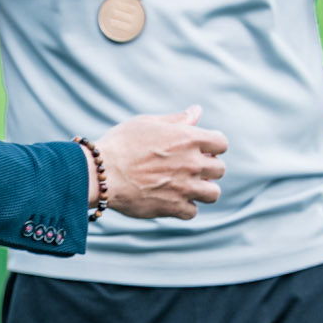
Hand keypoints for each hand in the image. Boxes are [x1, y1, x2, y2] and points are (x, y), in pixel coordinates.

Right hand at [94, 105, 226, 220]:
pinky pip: (193, 211)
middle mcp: (192, 163)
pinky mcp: (174, 207)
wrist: (101, 172)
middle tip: (190, 168)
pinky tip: (171, 200)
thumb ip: (177, 119)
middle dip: (209, 168)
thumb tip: (197, 110)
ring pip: (213, 193)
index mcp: (188, 139)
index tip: (202, 150)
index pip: (222, 143)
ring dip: (203, 190)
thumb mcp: (149, 123)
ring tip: (186, 187)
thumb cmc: (121, 143)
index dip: (213, 146)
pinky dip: (184, 208)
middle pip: (220, 169)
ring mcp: (185, 187)